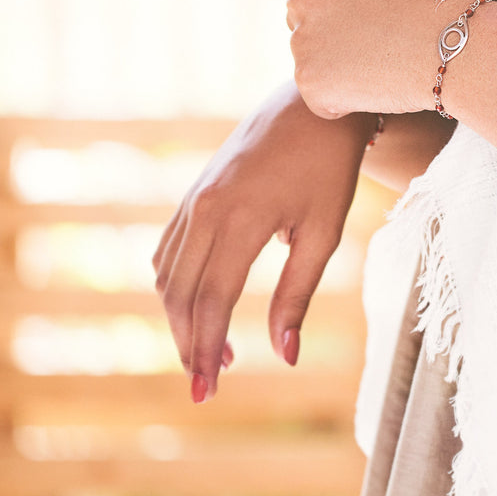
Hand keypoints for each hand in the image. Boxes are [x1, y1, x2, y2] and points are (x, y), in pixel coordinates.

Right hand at [151, 80, 373, 401]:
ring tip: (209, 353)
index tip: (208, 393)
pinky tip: (197, 307)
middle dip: (187, 345)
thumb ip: (298, 295)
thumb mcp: (324, 232)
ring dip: (180, 319)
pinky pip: (169, 249)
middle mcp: (206, 208)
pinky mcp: (194, 192)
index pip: (211, 302)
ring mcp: (194, 198)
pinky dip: (175, 286)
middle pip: (180, 295)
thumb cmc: (329, 167)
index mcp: (240, 219)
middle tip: (204, 387)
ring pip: (167, 274)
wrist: (314, 103)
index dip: (205, 351)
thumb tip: (284, 357)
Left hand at [286, 0, 479, 118]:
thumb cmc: (434, 14)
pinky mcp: (310, 83)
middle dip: (334, 50)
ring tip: (384, 67)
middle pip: (306, 39)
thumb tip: (333, 34)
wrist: (457, 44)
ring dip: (342, 78)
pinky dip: (347, 107)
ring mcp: (302, 43)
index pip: (310, 7)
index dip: (343, 22)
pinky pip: (323, 105)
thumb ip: (347, 2)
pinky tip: (378, 89)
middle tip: (379, 51)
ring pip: (314, 73)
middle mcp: (300, 0)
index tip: (373, 24)